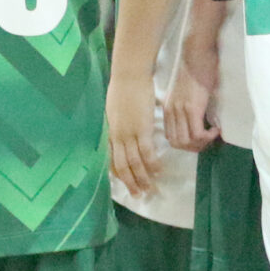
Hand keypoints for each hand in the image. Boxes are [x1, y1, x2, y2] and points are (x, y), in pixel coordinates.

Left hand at [107, 81, 163, 196]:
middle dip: (130, 182)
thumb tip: (122, 129)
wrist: (129, 75)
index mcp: (110, 131)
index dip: (118, 173)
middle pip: (122, 165)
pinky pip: (147, 152)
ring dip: (142, 178)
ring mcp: (128, 133)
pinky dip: (152, 164)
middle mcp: (117, 136)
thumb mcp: (115, 109)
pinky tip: (159, 171)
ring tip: (150, 188)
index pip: (111, 158)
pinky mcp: (142, 129)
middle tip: (139, 195)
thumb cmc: (124, 87)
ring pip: (134, 162)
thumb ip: (118, 122)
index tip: (124, 183)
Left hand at [163, 59, 220, 152]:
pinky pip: (197, 133)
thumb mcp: (185, 91)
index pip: (170, 138)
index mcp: (167, 108)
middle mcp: (170, 111)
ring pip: (187, 142)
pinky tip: (216, 129)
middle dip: (195, 147)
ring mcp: (180, 110)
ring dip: (202, 143)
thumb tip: (199, 120)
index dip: (187, 144)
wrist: (196, 53)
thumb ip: (186, 106)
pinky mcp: (192, 108)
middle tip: (208, 140)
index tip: (201, 139)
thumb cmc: (195, 68)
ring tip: (213, 135)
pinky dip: (208, 136)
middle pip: (177, 143)